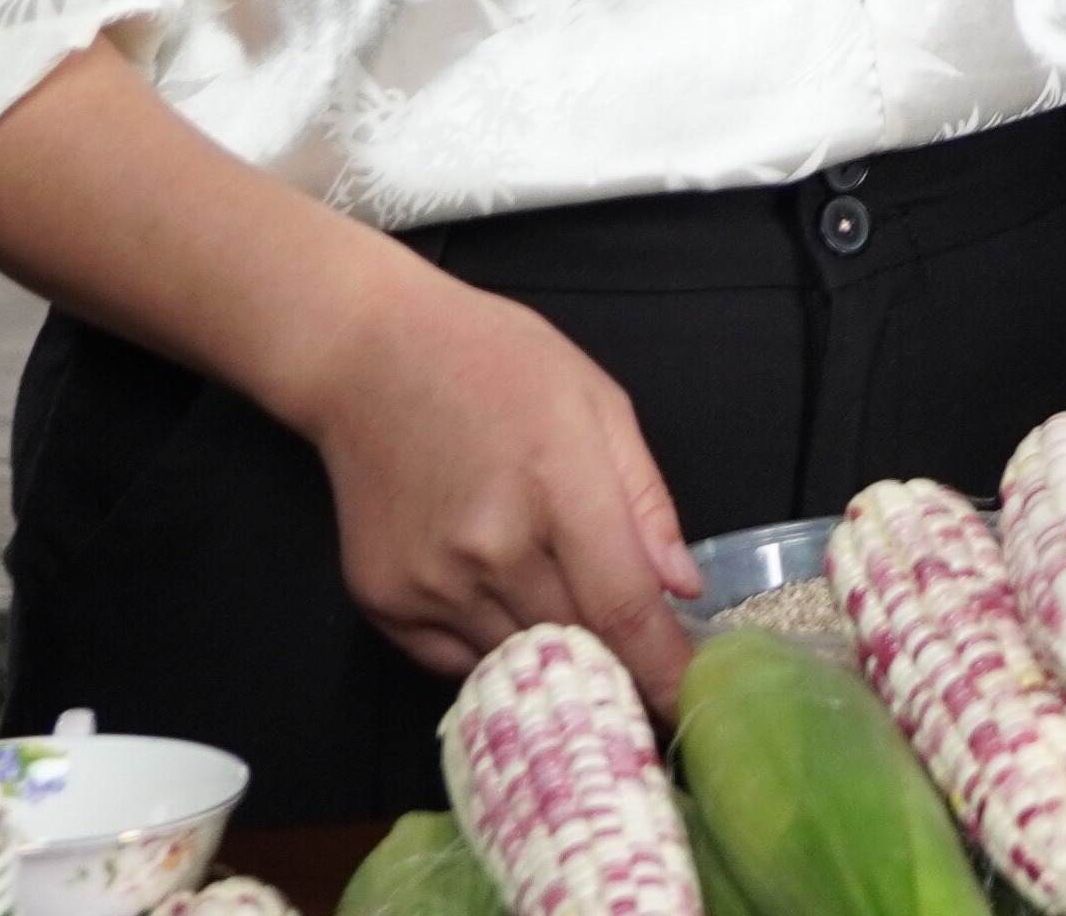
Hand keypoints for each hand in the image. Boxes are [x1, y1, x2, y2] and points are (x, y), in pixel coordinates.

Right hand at [273, 260, 701, 702]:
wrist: (371, 359)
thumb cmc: (501, 366)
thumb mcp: (602, 405)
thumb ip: (645, 503)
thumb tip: (682, 590)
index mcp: (560, 489)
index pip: (623, 609)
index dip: (664, 670)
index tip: (693, 706)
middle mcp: (491, 550)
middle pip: (576, 645)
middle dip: (622, 670)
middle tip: (651, 676)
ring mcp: (430, 584)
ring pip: (518, 662)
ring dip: (560, 664)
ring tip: (586, 647)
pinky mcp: (383, 604)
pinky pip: (455, 662)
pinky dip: (495, 653)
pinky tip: (512, 615)